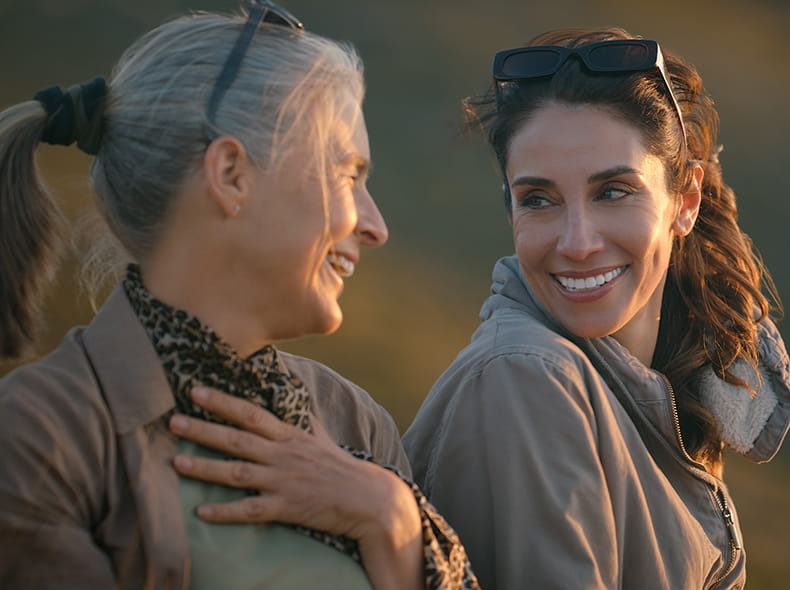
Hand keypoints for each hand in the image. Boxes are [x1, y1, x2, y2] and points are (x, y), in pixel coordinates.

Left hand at [168, 386, 423, 589]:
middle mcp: (283, 455)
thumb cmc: (341, 468)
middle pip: (237, 439)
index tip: (196, 390)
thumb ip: (301, 421)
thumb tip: (292, 400)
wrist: (369, 499)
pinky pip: (250, 510)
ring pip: (238, 472)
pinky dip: (225, 512)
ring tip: (176, 462)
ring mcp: (284, 481)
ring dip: (205, 467)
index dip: (223, 401)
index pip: (251, 413)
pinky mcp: (287, 508)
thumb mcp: (320, 437)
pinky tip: (201, 512)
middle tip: (173, 421)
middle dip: (203, 429)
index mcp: (290, 436)